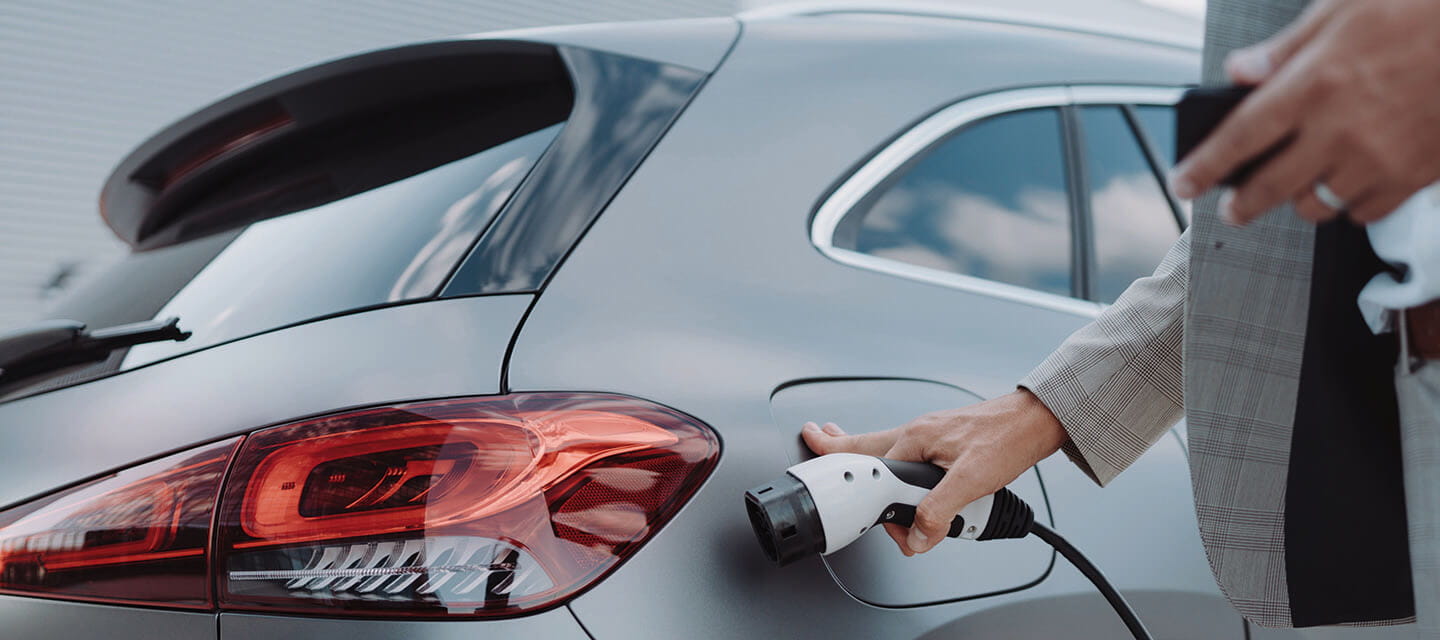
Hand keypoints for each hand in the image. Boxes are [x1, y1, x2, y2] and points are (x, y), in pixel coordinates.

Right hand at [800, 389, 1066, 555]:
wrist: (1036, 420)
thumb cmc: (1008, 438)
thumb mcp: (972, 480)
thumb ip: (938, 510)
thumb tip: (915, 536)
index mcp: (916, 438)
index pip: (870, 465)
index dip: (862, 493)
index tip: (854, 507)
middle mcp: (918, 432)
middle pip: (866, 444)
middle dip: (839, 445)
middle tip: (813, 438)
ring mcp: (929, 434)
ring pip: (886, 447)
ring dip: (868, 456)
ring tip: (841, 445)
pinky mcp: (943, 440)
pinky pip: (908, 451)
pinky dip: (896, 462)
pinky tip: (903, 470)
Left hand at [1168, 0, 1439, 224]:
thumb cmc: (1421, 11)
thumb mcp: (1343, 11)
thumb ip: (1285, 49)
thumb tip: (1240, 70)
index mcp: (1315, 85)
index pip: (1240, 137)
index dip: (1204, 167)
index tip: (1182, 184)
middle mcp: (1341, 129)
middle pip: (1271, 187)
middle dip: (1242, 205)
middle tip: (1232, 209)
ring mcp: (1377, 159)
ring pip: (1317, 206)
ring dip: (1301, 199)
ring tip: (1302, 181)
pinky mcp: (1412, 177)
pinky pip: (1363, 213)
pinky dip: (1350, 205)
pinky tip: (1351, 182)